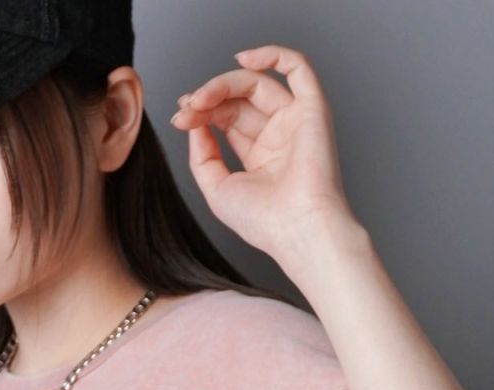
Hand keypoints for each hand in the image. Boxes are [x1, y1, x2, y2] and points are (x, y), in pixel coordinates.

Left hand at [169, 44, 359, 268]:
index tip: (180, 117)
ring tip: (201, 98)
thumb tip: (193, 122)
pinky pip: (298, 68)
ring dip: (224, 83)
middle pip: (239, 99)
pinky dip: (272, 54)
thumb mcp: (216, 189)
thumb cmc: (264, 222)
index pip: (227, 118)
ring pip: (258, 81)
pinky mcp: (313, 109)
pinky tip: (243, 58)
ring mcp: (296, 121)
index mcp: (261, 156)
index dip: (202, 111)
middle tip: (187, 108)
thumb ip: (202, 155)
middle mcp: (279, 136)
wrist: (297, 229)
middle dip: (208, 98)